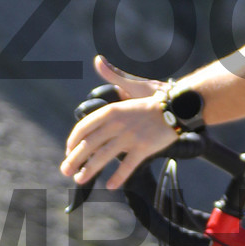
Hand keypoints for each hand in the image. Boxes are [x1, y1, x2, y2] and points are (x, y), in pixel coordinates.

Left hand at [61, 56, 169, 190]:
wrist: (178, 106)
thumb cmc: (153, 100)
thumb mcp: (130, 88)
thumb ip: (111, 78)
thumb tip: (98, 59)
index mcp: (111, 110)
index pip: (84, 127)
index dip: (73, 140)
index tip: (68, 150)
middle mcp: (118, 123)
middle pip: (89, 144)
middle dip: (74, 159)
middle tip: (65, 170)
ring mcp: (131, 136)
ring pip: (104, 156)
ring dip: (90, 169)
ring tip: (80, 179)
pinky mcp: (145, 148)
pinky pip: (128, 165)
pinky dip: (118, 177)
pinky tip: (110, 186)